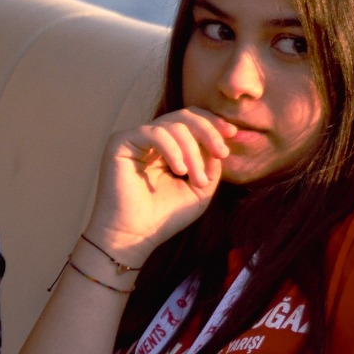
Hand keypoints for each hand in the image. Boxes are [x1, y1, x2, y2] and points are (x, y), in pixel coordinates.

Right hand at [84, 108, 236, 264]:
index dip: (212, 123)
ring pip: (173, 126)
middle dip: (208, 132)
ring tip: (196, 178)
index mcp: (169, 146)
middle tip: (222, 152)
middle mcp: (151, 138)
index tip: (232, 134)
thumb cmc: (164, 216)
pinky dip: (172, 149)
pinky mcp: (120, 142)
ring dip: (192, 152)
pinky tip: (179, 170)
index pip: (192, 121)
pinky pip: (155, 133)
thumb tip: (218, 145)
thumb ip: (211, 165)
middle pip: (185, 116)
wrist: (134, 236)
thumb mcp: (200, 189)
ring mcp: (135, 138)